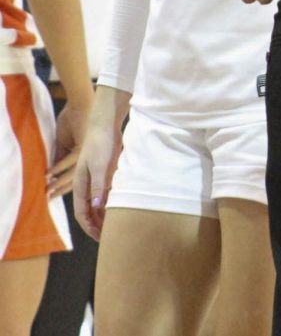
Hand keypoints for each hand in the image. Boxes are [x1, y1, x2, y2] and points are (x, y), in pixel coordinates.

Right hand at [49, 100, 88, 201]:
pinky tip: (49, 174)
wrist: (82, 103)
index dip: (63, 187)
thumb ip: (60, 156)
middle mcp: (89, 156)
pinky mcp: (84, 144)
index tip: (51, 196)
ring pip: (74, 172)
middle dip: (61, 189)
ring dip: (60, 182)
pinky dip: (59, 167)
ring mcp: (87, 151)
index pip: (75, 177)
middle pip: (76, 178)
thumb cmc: (73, 120)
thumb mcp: (65, 142)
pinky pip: (71, 160)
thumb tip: (52, 174)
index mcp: (86, 156)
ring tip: (47, 190)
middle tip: (48, 198)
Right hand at [72, 118, 121, 238]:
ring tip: (112, 228)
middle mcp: (86, 185)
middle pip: (88, 211)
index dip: (89, 226)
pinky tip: (116, 210)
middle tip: (107, 238)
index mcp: (81, 184)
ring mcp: (95, 180)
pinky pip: (104, 195)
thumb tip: (96, 206)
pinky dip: (108, 205)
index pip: (82, 212)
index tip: (99, 237)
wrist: (106, 126)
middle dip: (95, 225)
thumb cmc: (101, 143)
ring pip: (96, 204)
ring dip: (101, 216)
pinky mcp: (104, 174)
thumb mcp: (100, 165)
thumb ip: (99, 185)